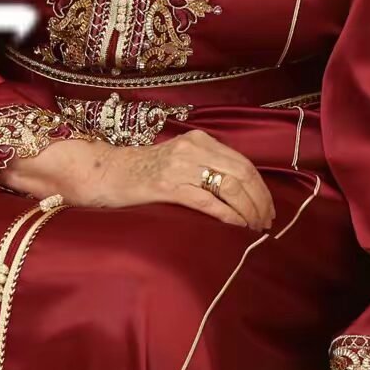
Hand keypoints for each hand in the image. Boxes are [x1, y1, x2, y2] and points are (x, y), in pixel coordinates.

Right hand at [6, 130, 275, 232]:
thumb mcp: (177, 161)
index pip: (243, 162)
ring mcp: (179, 166)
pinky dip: (227, 215)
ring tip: (254, 228)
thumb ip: (204, 168)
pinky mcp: (166, 185)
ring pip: (229, 186)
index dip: (261, 188)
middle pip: (242, 174)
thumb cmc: (140, 173)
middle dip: (259, 201)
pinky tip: (236, 227)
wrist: (101, 173)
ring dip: (248, 210)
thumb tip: (239, 192)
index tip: (268, 209)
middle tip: (266, 222)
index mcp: (199, 140)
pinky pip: (206, 201)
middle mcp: (193, 148)